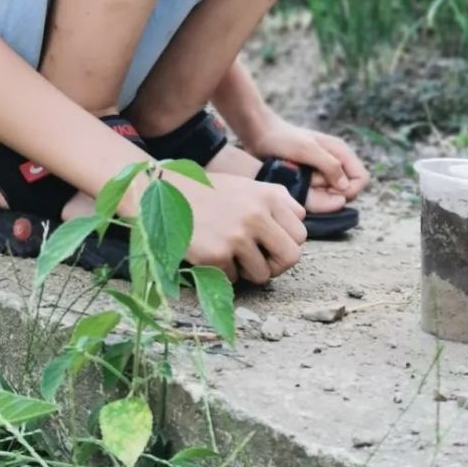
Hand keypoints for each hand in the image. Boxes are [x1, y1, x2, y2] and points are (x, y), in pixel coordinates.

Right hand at [170, 171, 305, 285]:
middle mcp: (258, 214)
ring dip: (249, 271)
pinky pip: (234, 279)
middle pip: (291, 257)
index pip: (301, 232)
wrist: (166, 194)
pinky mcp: (218, 254)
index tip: (271, 243)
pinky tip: (211, 253)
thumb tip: (297, 233)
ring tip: (232, 255)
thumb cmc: (210, 193)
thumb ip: (276, 204)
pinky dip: (224, 272)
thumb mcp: (249, 187)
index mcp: (270, 196)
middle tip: (261, 261)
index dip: (287, 242)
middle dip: (277, 265)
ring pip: (263, 274)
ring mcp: (238, 235)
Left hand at [242, 112, 369, 201]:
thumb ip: (329, 165)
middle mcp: (336, 161)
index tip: (329, 191)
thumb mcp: (307, 150)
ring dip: (319, 193)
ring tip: (301, 180)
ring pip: (331, 193)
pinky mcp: (311, 176)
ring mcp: (323, 170)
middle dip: (331, 192)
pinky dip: (310, 193)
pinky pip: (318, 192)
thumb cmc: (283, 139)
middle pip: (347, 189)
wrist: (260, 134)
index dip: (349, 190)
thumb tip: (345, 187)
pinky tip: (296, 184)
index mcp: (341, 151)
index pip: (361, 179)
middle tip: (310, 183)